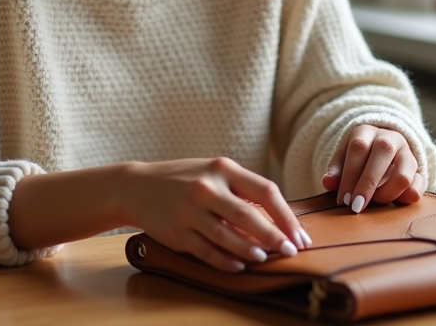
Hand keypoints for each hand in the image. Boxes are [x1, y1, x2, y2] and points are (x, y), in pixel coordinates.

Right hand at [120, 158, 310, 272]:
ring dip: (251, 251)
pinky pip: (207, 251)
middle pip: (249, 216)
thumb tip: (275, 218)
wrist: (136, 186)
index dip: (286, 216)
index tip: (299, 234)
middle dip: (274, 237)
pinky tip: (239, 266)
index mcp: (222, 168)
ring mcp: (190, 211)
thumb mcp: (212, 172)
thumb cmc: (183, 179)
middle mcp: (207, 188)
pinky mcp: (177, 232)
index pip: (265, 191)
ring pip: (228, 237)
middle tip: (290, 251)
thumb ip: (240, 189)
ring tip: (265, 258)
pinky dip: (226, 261)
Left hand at [321, 124, 424, 212]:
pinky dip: (404, 199)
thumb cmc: (358, 157)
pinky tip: (392, 204)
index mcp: (367, 131)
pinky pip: (418, 187)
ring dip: (386, 194)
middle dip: (367, 184)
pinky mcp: (420, 171)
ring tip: (374, 202)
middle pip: (382, 153)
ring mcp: (408, 153)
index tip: (343, 199)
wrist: (385, 149)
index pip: (358, 147)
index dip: (350, 175)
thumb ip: (337, 170)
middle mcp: (390, 138)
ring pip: (403, 174)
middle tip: (356, 207)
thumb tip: (327, 182)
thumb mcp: (344, 158)